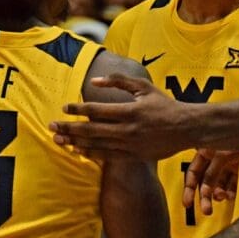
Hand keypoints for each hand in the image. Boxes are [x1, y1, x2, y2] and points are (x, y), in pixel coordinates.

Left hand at [50, 74, 193, 159]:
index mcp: (130, 111)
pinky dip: (91, 153)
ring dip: (75, 142)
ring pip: (97, 145)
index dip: (78, 109)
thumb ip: (118, 81)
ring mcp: (131, 145)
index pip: (97, 110)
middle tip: (51, 126)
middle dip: (70, 128)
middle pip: (92, 130)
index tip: (64, 108)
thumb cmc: (164, 104)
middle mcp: (128, 129)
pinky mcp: (134, 156)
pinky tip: (78, 150)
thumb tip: (94, 81)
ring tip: (58, 139)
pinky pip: (108, 156)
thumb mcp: (143, 86)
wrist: (187, 128)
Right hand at [183, 149, 238, 215]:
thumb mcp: (221, 153)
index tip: (187, 204)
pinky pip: (232, 183)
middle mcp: (213, 159)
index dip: (189, 188)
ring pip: (219, 184)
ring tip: (222, 198)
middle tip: (206, 211)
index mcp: (204, 152)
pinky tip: (231, 196)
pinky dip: (231, 191)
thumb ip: (212, 172)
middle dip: (204, 197)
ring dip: (218, 194)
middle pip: (205, 181)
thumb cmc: (236, 136)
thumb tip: (204, 190)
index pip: (193, 173)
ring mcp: (226, 164)